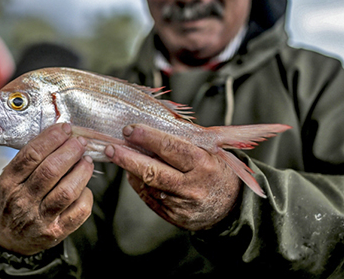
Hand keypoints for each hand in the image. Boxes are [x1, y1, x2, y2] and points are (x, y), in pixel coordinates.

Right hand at [0, 123, 93, 255]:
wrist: (7, 240)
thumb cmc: (11, 202)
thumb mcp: (8, 179)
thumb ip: (27, 160)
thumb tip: (57, 135)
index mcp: (8, 183)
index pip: (30, 155)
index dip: (51, 139)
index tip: (65, 128)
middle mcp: (23, 201)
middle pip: (50, 171)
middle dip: (70, 151)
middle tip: (80, 142)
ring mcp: (40, 218)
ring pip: (67, 191)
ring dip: (82, 171)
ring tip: (87, 160)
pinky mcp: (56, 232)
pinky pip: (78, 212)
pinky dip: (86, 195)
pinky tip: (85, 187)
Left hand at [104, 124, 240, 230]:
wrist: (231, 206)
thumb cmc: (215, 169)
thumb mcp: (208, 151)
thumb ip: (182, 140)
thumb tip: (148, 126)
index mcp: (204, 164)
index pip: (171, 148)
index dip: (148, 138)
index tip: (130, 129)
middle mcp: (193, 187)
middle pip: (153, 172)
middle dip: (128, 158)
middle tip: (111, 147)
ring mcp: (182, 205)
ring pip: (148, 186)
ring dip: (130, 170)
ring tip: (118, 156)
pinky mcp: (174, 218)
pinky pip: (149, 198)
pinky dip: (138, 184)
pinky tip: (132, 173)